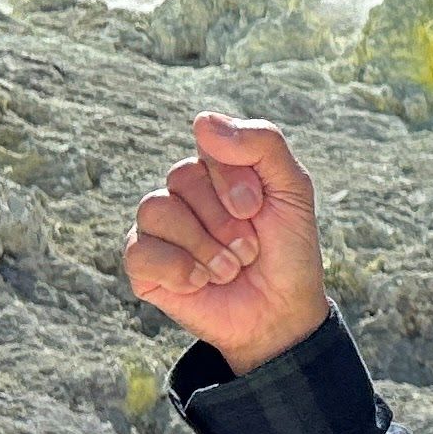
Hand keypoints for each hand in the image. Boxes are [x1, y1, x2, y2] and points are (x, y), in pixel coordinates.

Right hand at [124, 115, 330, 373]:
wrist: (282, 313)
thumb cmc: (288, 249)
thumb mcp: (292, 190)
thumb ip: (262, 145)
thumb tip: (202, 120)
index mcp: (215, 169)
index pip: (207, 146)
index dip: (233, 180)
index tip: (258, 210)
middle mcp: (182, 193)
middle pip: (181, 177)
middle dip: (224, 219)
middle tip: (249, 248)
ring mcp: (159, 229)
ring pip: (156, 209)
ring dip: (205, 246)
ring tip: (230, 269)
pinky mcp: (144, 266)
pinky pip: (139, 250)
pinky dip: (179, 269)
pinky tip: (201, 283)